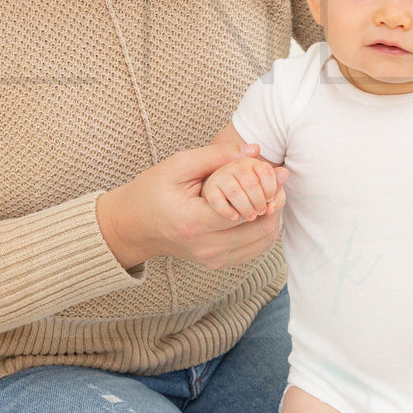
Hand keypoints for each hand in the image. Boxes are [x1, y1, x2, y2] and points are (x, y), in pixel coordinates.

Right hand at [96, 143, 285, 271]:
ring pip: (263, 241)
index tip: (276, 171)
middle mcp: (205, 247)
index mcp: (193, 222)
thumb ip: (216, 155)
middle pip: (259, 229)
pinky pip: (255, 249)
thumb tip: (255, 150)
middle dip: (274, 203)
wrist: (134, 226)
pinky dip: (263, 228)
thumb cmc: (152, 191)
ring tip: (269, 193)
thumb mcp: (178, 165)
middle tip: (277, 181)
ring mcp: (211, 259)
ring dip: (272, 216)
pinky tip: (258, 209)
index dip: (266, 190)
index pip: (244, 211)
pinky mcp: (217, 263)